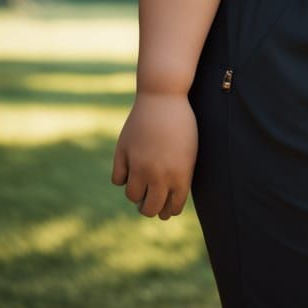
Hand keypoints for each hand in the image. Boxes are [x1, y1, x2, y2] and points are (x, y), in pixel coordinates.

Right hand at [111, 91, 197, 219]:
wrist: (164, 97)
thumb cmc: (182, 123)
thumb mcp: (189, 152)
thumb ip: (180, 177)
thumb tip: (167, 202)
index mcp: (180, 175)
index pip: (172, 208)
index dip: (169, 210)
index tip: (167, 208)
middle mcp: (159, 174)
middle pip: (150, 209)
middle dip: (151, 208)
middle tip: (151, 203)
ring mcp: (139, 164)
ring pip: (132, 196)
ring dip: (137, 194)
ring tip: (141, 186)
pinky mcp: (123, 154)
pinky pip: (118, 179)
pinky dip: (123, 177)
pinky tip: (129, 169)